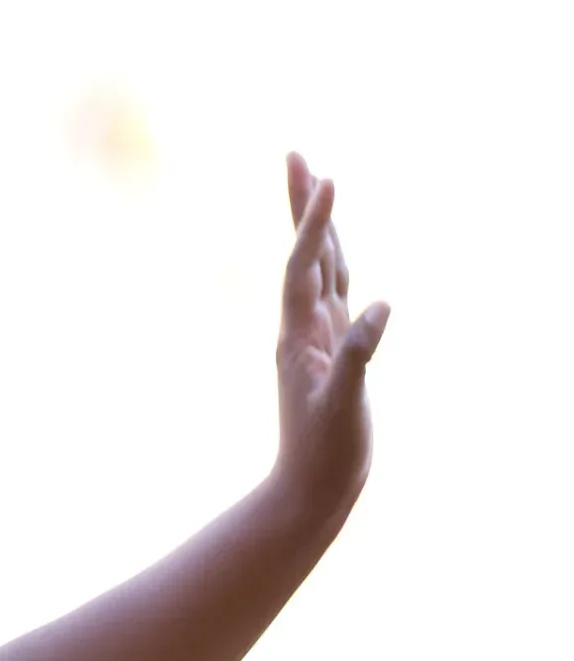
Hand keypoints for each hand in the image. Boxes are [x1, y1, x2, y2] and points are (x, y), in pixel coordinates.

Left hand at [271, 152, 389, 511]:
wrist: (311, 487)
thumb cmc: (324, 451)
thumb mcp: (342, 404)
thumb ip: (358, 357)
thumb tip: (380, 307)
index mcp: (300, 336)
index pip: (304, 267)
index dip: (313, 225)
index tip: (323, 178)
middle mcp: (304, 329)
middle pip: (306, 254)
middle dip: (303, 206)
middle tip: (296, 155)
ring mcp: (318, 338)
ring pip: (321, 270)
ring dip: (318, 228)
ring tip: (316, 187)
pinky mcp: (334, 352)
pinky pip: (337, 297)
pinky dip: (339, 268)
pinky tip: (340, 253)